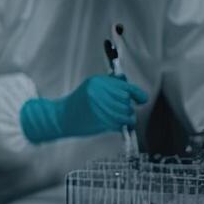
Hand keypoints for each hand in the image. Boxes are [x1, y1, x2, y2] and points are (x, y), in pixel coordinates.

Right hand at [21, 75, 148, 141]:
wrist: (61, 117)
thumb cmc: (77, 104)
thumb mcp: (91, 88)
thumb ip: (109, 83)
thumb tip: (125, 79)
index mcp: (97, 81)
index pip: (126, 87)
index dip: (138, 93)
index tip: (142, 99)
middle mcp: (99, 91)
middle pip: (127, 100)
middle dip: (127, 107)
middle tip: (120, 111)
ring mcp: (99, 105)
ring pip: (126, 112)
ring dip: (125, 117)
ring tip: (116, 118)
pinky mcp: (100, 118)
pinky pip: (120, 123)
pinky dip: (120, 125)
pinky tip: (111, 123)